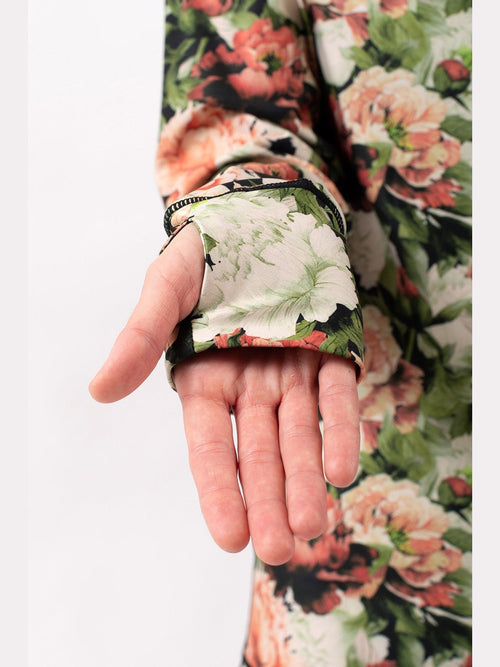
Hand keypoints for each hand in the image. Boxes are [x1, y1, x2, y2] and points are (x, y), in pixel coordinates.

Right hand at [89, 225, 359, 564]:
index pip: (209, 447)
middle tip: (281, 549)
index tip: (231, 538)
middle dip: (270, 500)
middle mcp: (249, 387)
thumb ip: (139, 338)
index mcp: (205, 380)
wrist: (258, 212)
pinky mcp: (329, 353)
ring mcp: (292, 373)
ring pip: (301, 436)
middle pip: (260, 454)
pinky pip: (336, 396)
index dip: (219, 490)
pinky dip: (340, 430)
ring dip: (308, 480)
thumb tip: (99, 391)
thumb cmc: (203, 252)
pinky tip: (343, 469)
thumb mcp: (164, 289)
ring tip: (314, 527)